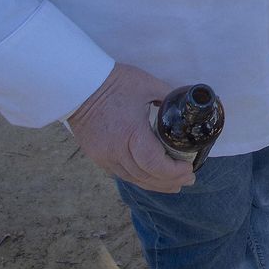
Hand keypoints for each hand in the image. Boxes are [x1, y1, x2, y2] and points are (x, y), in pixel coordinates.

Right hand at [66, 62, 193, 193]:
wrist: (79, 86)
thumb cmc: (114, 83)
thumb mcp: (148, 85)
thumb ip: (169, 96)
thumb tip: (185, 106)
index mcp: (131, 133)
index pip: (154, 164)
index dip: (174, 171)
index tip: (189, 167)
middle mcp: (116, 151)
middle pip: (146, 176)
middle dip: (171, 181)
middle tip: (189, 179)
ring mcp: (105, 157)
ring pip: (133, 179)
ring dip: (156, 184)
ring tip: (175, 185)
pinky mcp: (98, 157)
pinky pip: (122, 174)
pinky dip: (139, 178)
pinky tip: (151, 178)